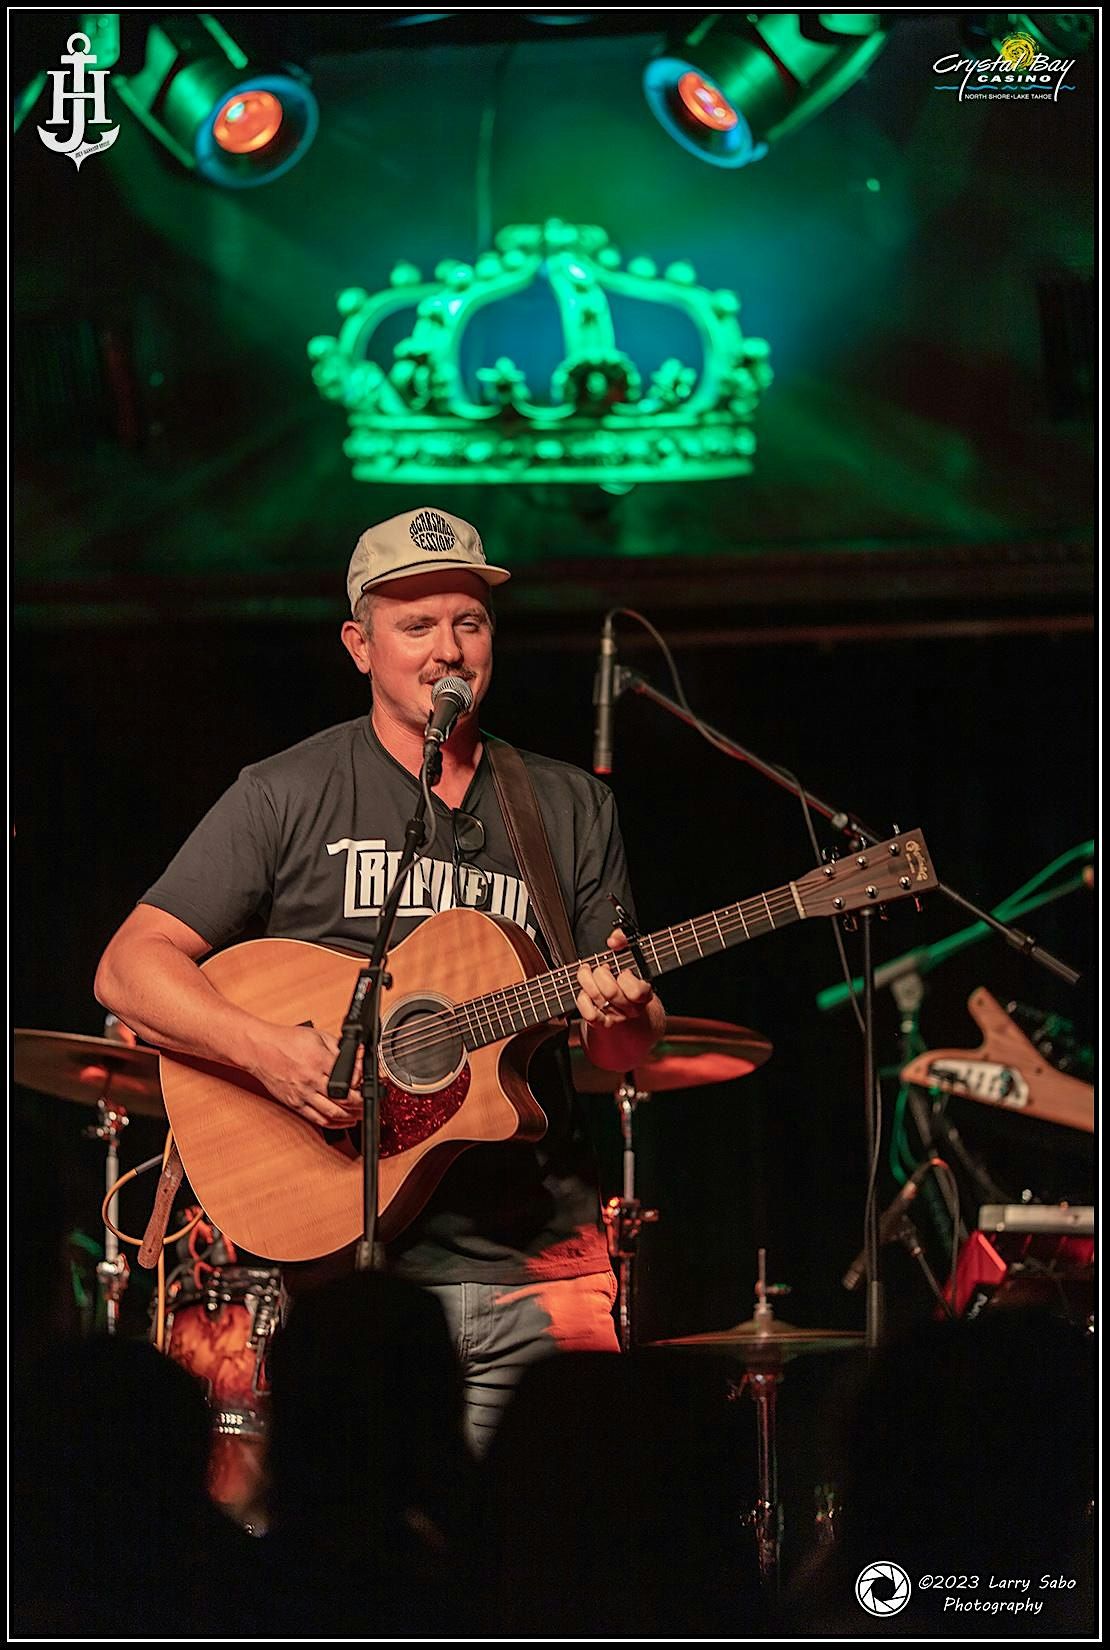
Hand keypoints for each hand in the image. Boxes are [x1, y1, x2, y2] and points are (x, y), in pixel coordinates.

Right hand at [246, 1023, 365, 1129]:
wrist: (260, 1050)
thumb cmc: (286, 1041)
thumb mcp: (317, 1036)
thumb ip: (339, 1047)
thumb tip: (359, 1053)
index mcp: (319, 1060)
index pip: (350, 1077)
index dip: (363, 1082)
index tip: (371, 1082)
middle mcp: (311, 1079)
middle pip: (345, 1099)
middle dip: (361, 1103)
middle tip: (370, 1102)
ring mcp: (302, 1094)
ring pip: (333, 1113)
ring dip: (351, 1117)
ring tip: (360, 1114)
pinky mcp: (295, 1104)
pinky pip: (317, 1119)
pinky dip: (334, 1124)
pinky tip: (343, 1121)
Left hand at [575, 928, 654, 1030]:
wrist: (634, 1016)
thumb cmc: (631, 981)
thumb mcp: (632, 958)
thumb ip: (624, 941)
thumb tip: (614, 941)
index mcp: (644, 995)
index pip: (636, 992)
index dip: (626, 978)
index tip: (623, 970)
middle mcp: (631, 1009)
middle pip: (610, 992)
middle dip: (601, 974)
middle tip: (602, 969)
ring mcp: (616, 1017)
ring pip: (597, 998)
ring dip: (586, 979)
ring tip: (587, 972)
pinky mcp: (602, 1023)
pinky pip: (589, 1014)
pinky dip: (582, 1000)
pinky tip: (584, 991)